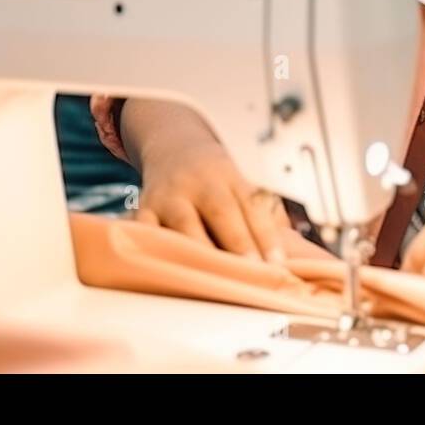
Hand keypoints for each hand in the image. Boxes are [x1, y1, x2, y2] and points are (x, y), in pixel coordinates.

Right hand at [126, 102, 294, 260]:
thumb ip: (255, 218)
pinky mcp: (143, 209)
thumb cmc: (212, 179)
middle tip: (253, 272)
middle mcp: (200, 183)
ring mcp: (169, 196)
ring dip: (200, 251)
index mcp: (230, 177)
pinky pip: (146, 230)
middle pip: (221, 211)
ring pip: (184, 224)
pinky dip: (153, 247)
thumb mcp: (237, 185)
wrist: (172, 146)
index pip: (252, 206)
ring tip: (214, 278)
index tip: (277, 265)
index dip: (266, 236)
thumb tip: (280, 263)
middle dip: (237, 242)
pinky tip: (165, 268)